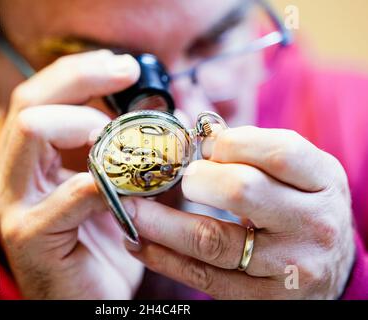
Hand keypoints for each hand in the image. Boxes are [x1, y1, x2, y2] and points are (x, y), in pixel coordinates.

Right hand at [0, 50, 143, 298]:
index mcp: (31, 160)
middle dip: (82, 79)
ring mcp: (14, 204)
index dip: (82, 71)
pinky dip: (107, 180)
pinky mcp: (30, 235)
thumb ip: (133, 150)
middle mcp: (12, 175)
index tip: (127, 66)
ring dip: (86, 122)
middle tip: (127, 74)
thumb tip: (164, 108)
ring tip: (120, 136)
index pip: (42, 95)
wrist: (94, 302)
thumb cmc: (108, 243)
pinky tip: (134, 186)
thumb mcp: (122, 186)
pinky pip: (71, 191)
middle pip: (31, 101)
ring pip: (33, 129)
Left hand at [124, 126, 354, 298]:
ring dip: (160, 222)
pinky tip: (139, 243)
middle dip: (197, 179)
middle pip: (240, 190)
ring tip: (130, 209)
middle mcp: (311, 224)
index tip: (205, 148)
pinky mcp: (260, 298)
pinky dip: (163, 258)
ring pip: (211, 240)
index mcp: (322, 182)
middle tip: (181, 178)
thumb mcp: (298, 173)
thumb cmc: (304, 208)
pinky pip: (202, 277)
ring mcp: (287, 266)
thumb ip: (254, 151)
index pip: (275, 151)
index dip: (229, 144)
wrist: (331, 269)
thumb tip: (198, 133)